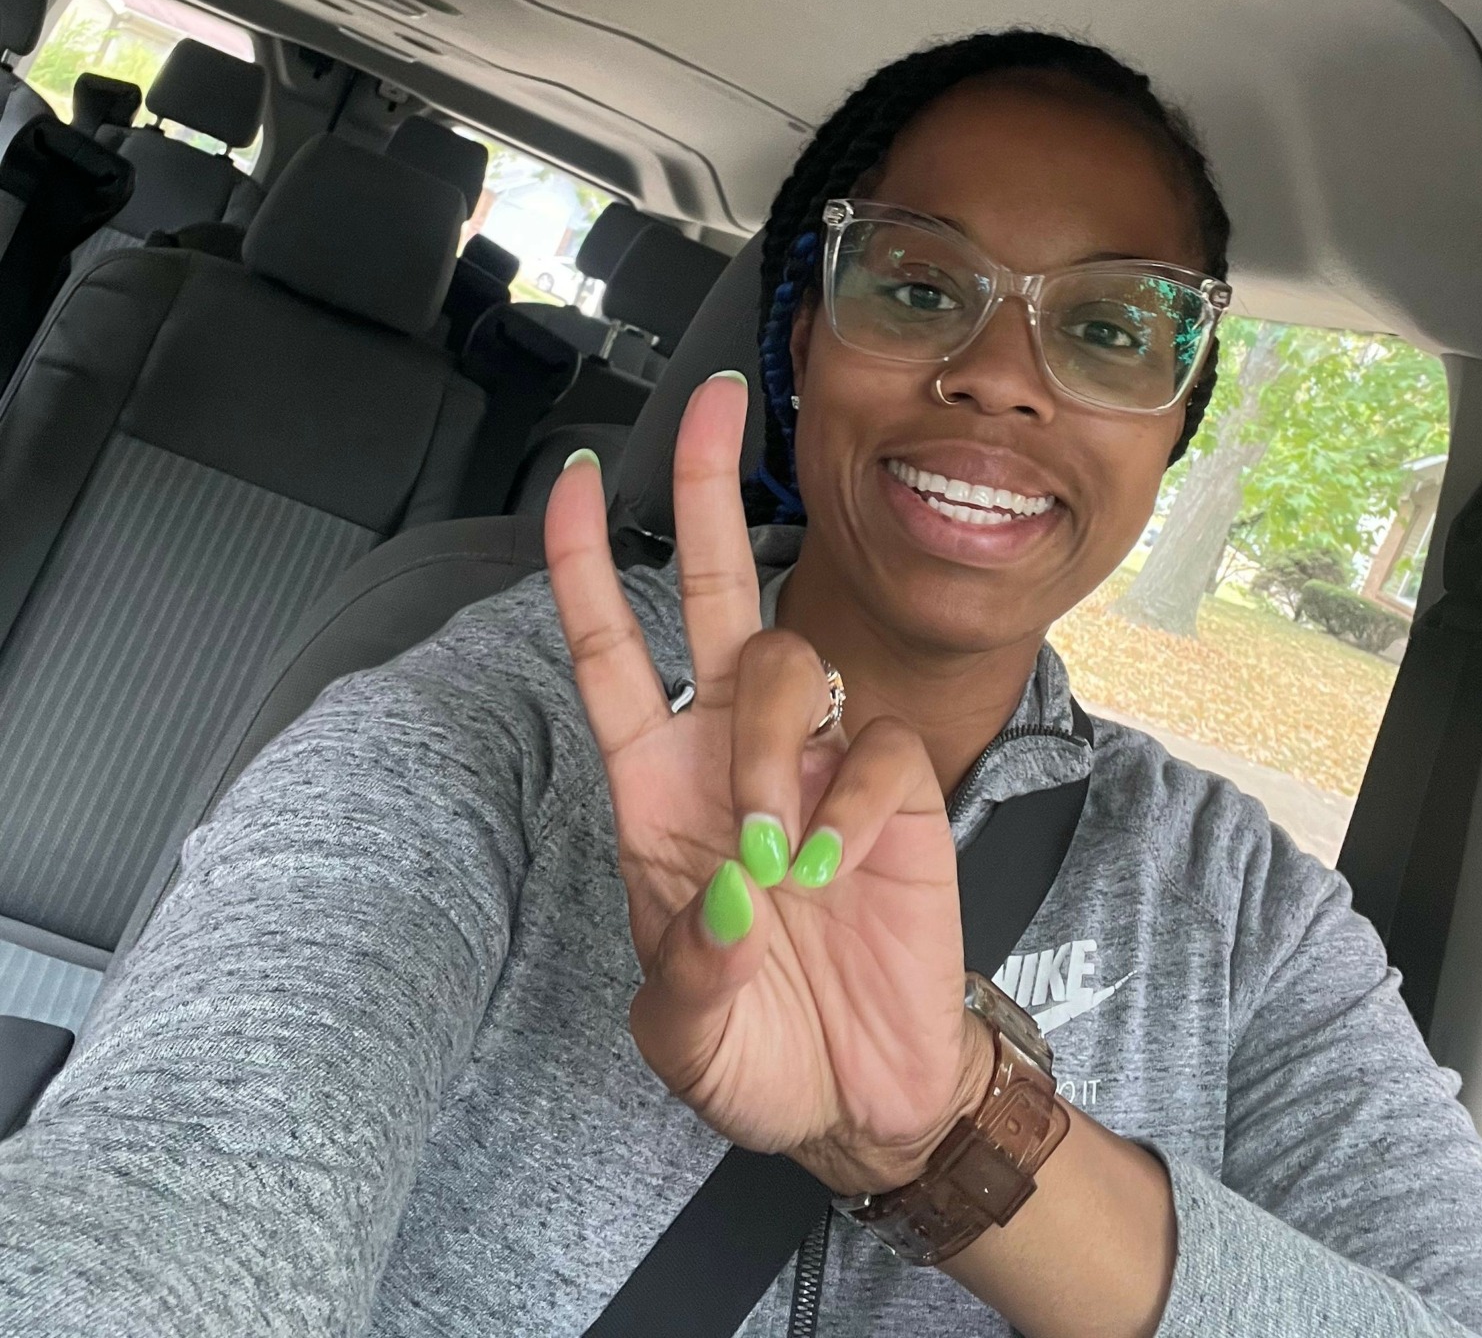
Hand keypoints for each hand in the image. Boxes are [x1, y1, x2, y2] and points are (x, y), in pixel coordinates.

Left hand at [544, 372, 989, 1193]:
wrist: (858, 1092)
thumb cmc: (754, 1044)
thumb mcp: (686, 1033)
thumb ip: (686, 974)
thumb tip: (722, 899)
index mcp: (656, 783)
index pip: (612, 649)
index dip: (586, 564)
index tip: (575, 478)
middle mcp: (732, 746)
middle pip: (712, 589)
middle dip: (706, 491)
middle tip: (711, 402)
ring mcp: (815, 755)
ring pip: (784, 664)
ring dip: (767, 751)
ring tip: (777, 864)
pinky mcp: (894, 785)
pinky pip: (872, 746)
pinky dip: (850, 809)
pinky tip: (841, 873)